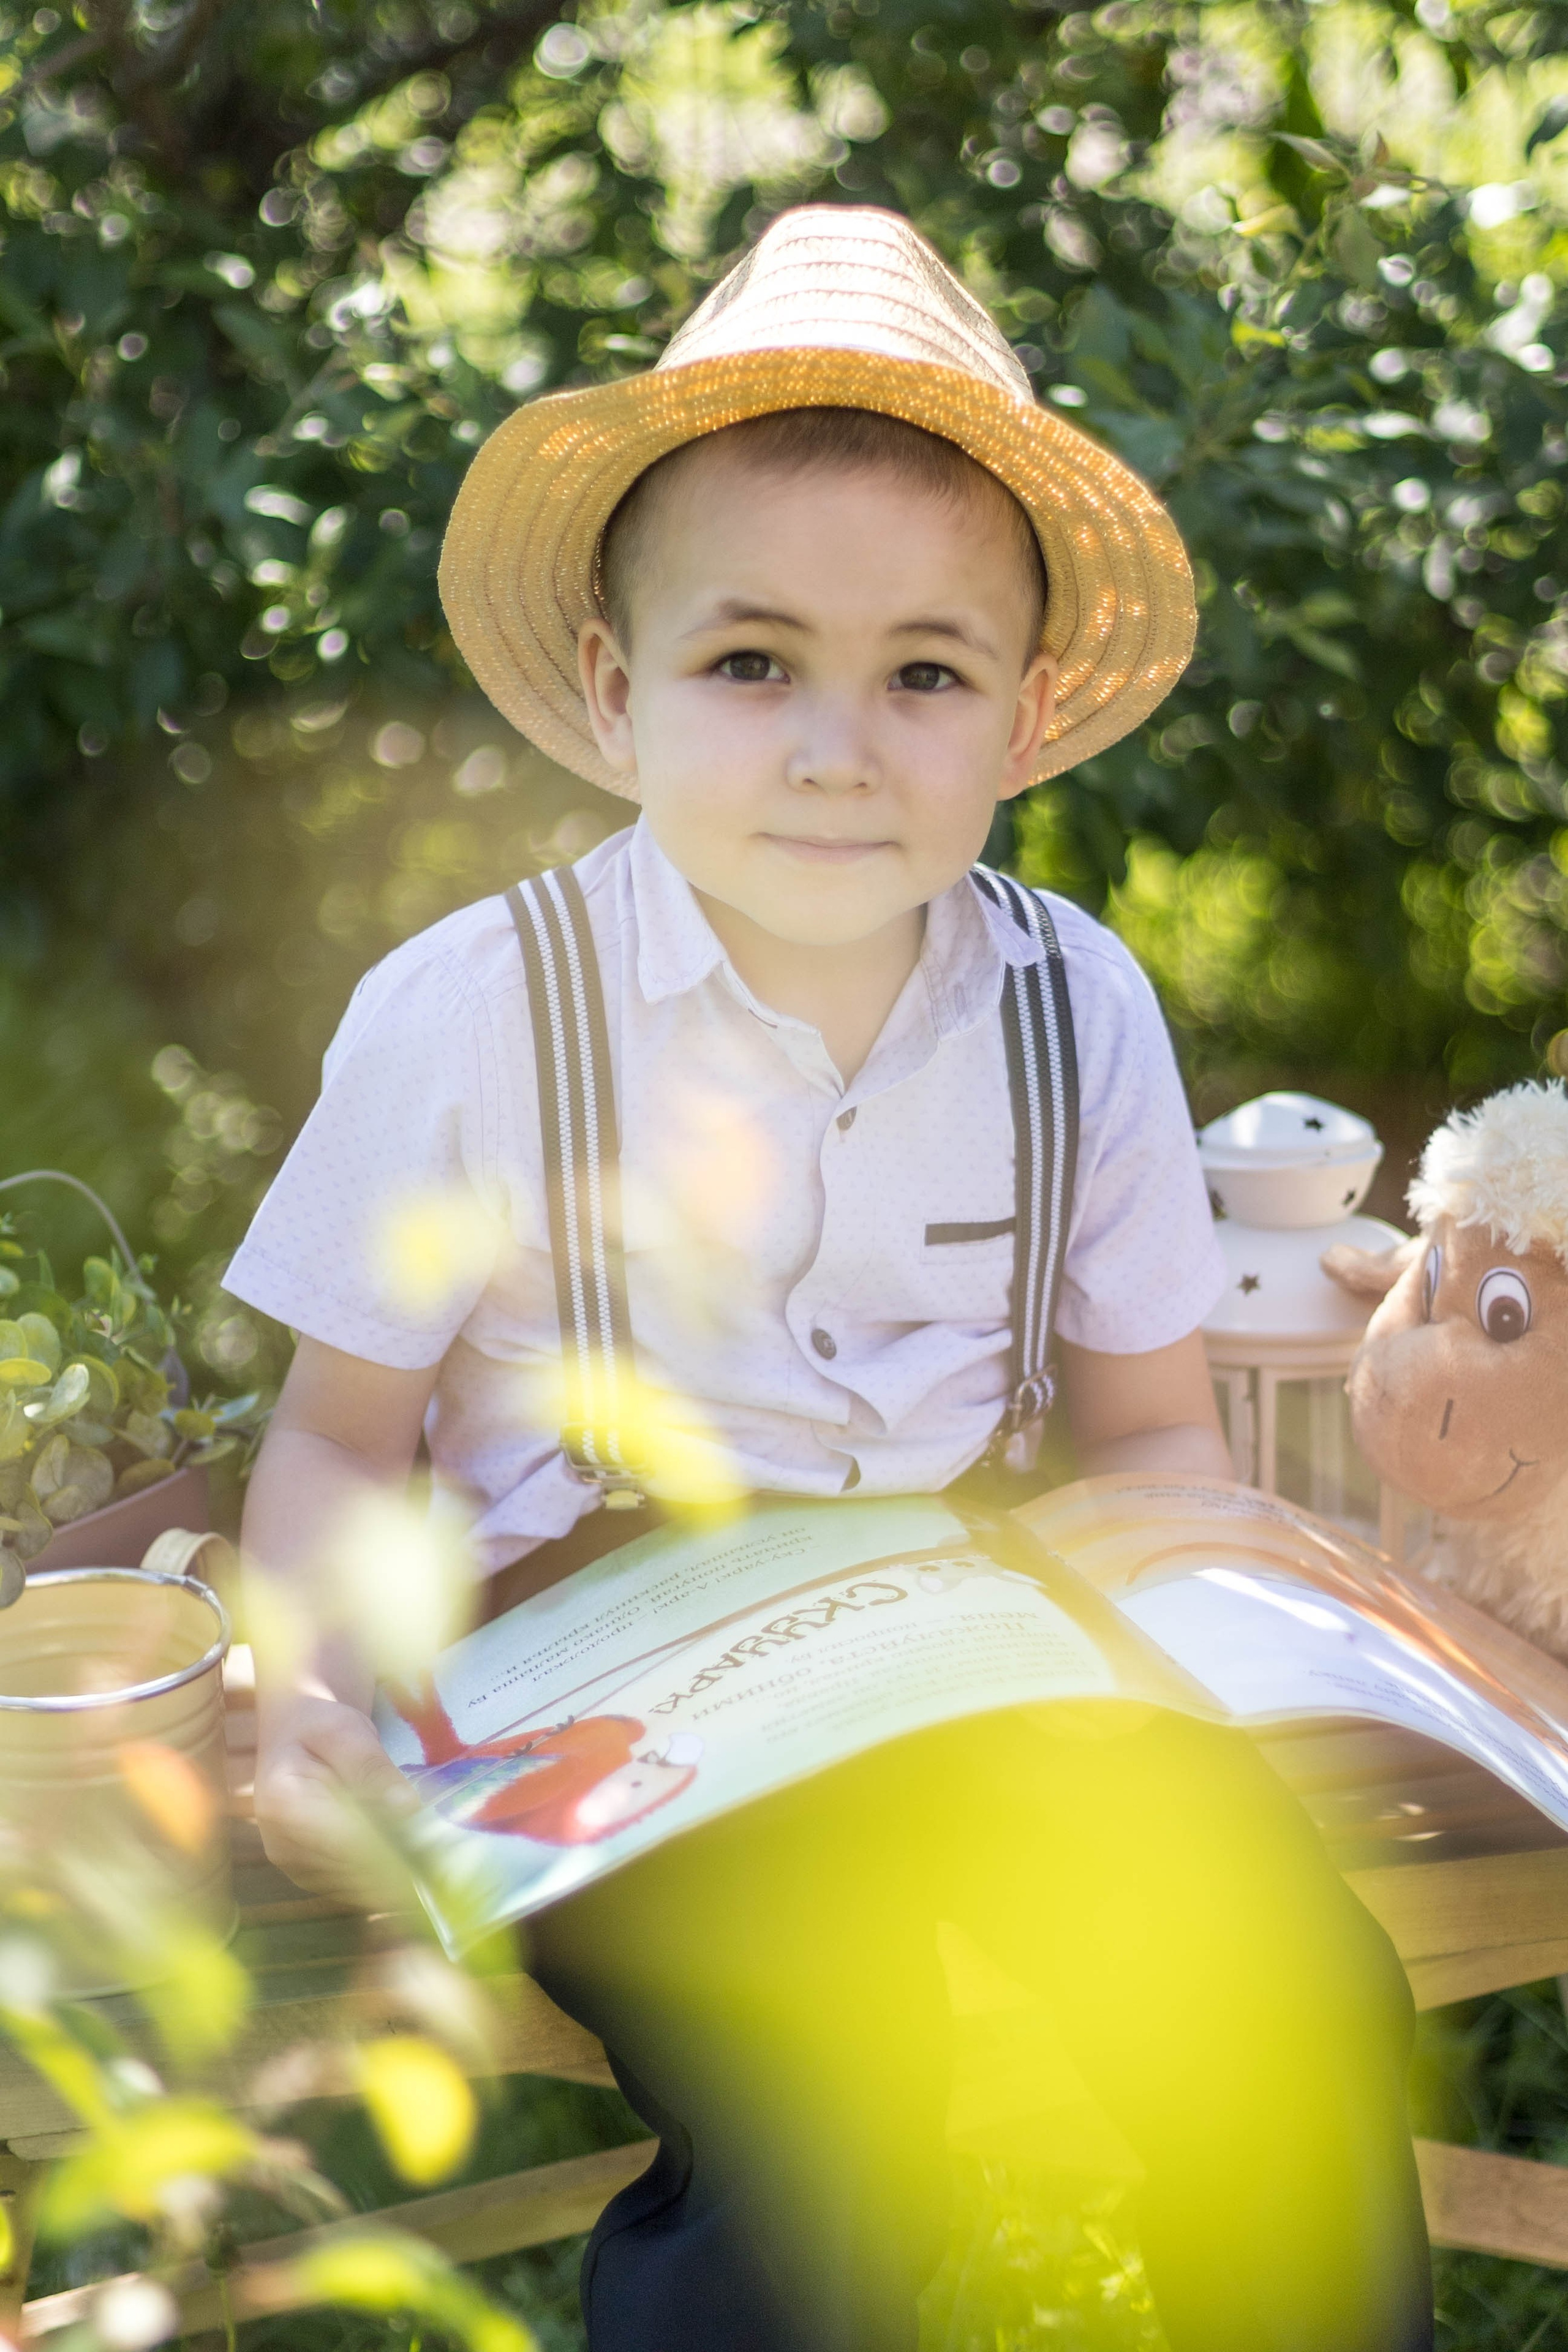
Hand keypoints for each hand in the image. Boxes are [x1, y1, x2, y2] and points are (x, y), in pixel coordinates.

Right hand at [254, 1696, 420, 1901]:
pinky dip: (377, 1881)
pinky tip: (405, 1867)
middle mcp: (279, 1842)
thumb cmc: (320, 1726)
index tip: (433, 1854)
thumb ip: (373, 1768)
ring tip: (429, 1864)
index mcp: (284, 1802)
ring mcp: (290, 1863)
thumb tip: (408, 1809)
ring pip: (350, 1884)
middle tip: (441, 1864)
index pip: (344, 1839)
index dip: (390, 1851)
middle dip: (397, 1867)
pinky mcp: (305, 1873)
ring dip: (390, 1879)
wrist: (293, 1735)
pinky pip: (347, 1887)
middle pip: (349, 1868)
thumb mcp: (348, 1731)